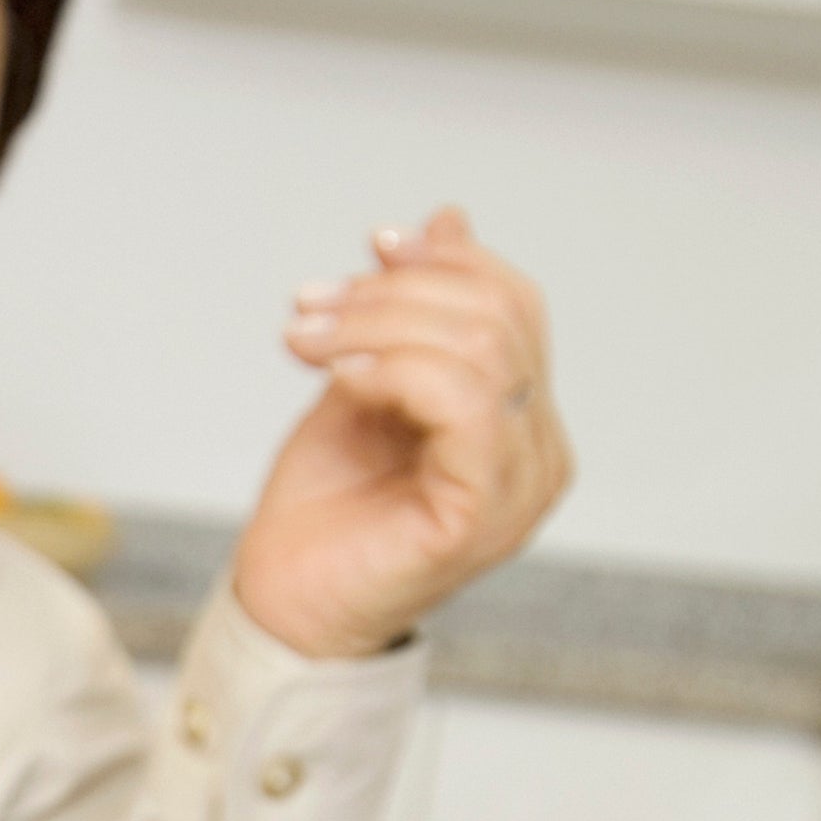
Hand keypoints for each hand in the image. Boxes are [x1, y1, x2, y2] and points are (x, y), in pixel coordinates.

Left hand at [227, 206, 572, 659]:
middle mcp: (537, 451)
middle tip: (309, 309)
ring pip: (482, 352)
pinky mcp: (483, 515)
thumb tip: (444, 220)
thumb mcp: (364, 381)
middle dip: (393, 293)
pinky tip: (340, 380)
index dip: (445, 262)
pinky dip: (397, 373)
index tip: (370, 247)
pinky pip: (465, 407)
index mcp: (520, 417)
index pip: (513, 305)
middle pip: (497, 318)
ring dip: (378, 327)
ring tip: (305, 342)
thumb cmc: (324, 505)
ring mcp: (520, 487)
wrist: (283, 600)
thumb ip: (407, 315)